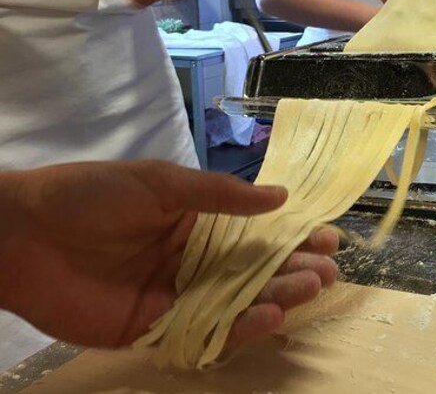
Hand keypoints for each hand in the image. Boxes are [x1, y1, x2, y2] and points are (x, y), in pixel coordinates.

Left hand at [0, 160, 337, 353]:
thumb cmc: (93, 196)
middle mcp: (194, 261)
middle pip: (255, 270)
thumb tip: (282, 197)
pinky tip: (268, 314)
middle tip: (327, 270)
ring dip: (278, 296)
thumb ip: (220, 197)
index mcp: (197, 223)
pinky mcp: (155, 328)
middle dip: (294, 269)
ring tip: (310, 287)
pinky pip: (206, 331)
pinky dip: (239, 327)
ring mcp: (178, 296)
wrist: (24, 236)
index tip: (327, 236)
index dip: (293, 235)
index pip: (256, 232)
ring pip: (238, 302)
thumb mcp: (161, 183)